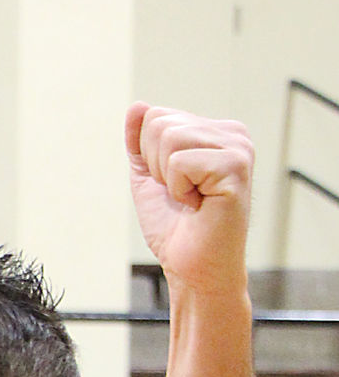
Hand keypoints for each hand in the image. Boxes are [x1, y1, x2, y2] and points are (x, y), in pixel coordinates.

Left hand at [126, 104, 253, 295]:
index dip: (149, 158)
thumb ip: (141, 143)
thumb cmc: (175, 230)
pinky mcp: (235, 167)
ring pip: (169, 138)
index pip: (156, 115)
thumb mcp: (149, 179)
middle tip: (181, 197)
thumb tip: (137, 106)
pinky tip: (199, 206)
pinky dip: (178, 190)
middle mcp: (232, 134)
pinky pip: (180, 162)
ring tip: (191, 200)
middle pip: (160, 123)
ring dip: (168, 180)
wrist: (192, 270)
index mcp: (214, 132)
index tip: (173, 186)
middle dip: (156, 167)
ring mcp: (238, 148)